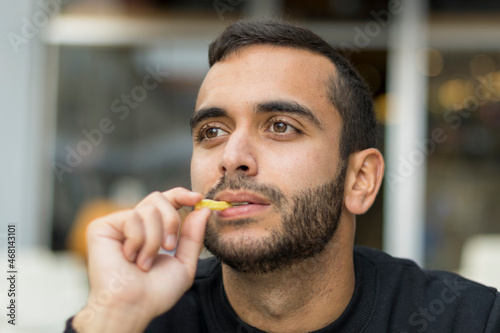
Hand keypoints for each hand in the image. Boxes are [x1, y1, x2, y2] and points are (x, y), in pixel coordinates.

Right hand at [73, 188, 210, 332]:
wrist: (133, 306)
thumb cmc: (156, 292)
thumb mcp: (184, 263)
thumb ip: (193, 236)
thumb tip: (203, 209)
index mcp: (152, 230)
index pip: (166, 201)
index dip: (181, 194)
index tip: (198, 198)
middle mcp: (134, 224)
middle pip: (159, 198)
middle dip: (171, 221)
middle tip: (170, 247)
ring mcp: (117, 224)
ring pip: (148, 210)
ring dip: (154, 240)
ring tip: (145, 262)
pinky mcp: (102, 226)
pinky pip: (132, 218)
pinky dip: (138, 241)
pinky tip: (129, 258)